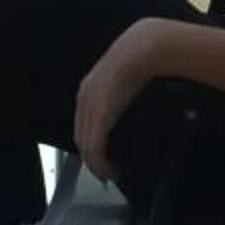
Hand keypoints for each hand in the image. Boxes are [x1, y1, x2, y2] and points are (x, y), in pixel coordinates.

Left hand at [73, 20, 169, 183]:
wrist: (143, 49)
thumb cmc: (139, 60)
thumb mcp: (124, 78)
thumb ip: (120, 93)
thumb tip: (128, 103)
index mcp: (88, 90)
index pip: (82, 124)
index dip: (90, 144)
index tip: (101, 158)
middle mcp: (84, 99)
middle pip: (81, 138)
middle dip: (92, 159)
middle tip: (105, 173)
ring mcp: (91, 107)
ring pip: (86, 145)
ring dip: (96, 164)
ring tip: (108, 174)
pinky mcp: (100, 115)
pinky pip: (94, 146)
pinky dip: (100, 163)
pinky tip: (108, 170)